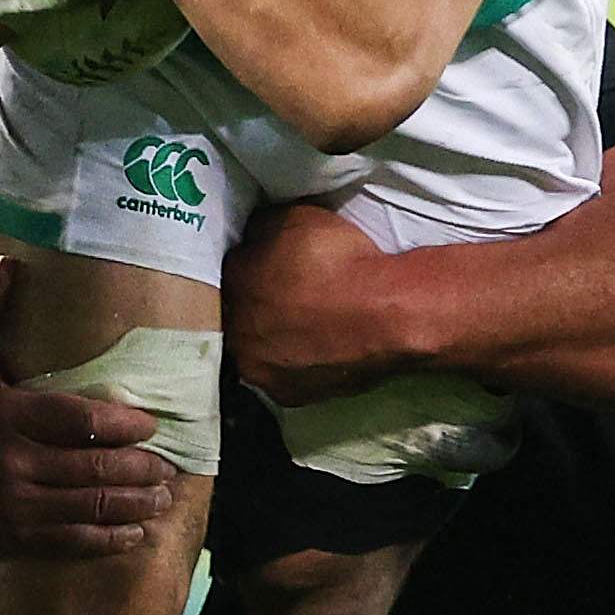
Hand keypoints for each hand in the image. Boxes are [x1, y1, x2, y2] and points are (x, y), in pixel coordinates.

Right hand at [0, 257, 179, 558]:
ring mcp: (10, 506)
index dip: (120, 424)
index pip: (75, 421)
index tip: (151, 424)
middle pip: (91, 468)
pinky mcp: (10, 540)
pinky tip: (134, 534)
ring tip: (162, 496)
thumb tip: (9, 264)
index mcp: (3, 414)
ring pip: (87, 508)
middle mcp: (8, 462)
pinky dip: (108, 540)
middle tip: (167, 465)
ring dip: (133, 505)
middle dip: (138, 468)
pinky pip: (70, 543)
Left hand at [223, 202, 406, 407]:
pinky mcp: (291, 396)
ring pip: (265, 348)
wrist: (383, 313)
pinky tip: (321, 346)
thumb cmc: (336, 260)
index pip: (233, 270)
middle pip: (243, 315)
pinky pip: (291, 372)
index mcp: (232, 286)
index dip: (255, 263)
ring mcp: (262, 371)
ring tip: (308, 323)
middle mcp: (236, 333)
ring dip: (279, 337)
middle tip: (289, 295)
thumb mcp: (293, 218)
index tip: (274, 261)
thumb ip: (263, 229)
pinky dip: (302, 360)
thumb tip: (256, 236)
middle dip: (260, 305)